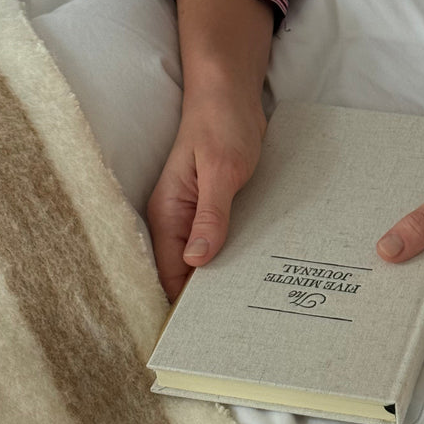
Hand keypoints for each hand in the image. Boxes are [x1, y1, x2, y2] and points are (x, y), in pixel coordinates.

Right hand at [147, 88, 266, 300]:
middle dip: (208, 296)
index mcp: (167, 214)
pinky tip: (255, 267)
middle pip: (185, 272)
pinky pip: (220, 240)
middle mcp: (175, 219)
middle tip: (241, 319)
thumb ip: (210, 216)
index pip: (170, 274)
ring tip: (252, 300)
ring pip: (204, 258)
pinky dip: (235, 253)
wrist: (231, 95)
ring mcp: (194, 214)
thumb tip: (197, 261)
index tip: (212, 328)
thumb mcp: (221, 171)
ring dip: (225, 274)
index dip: (187, 303)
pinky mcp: (213, 207)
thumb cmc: (222, 125)